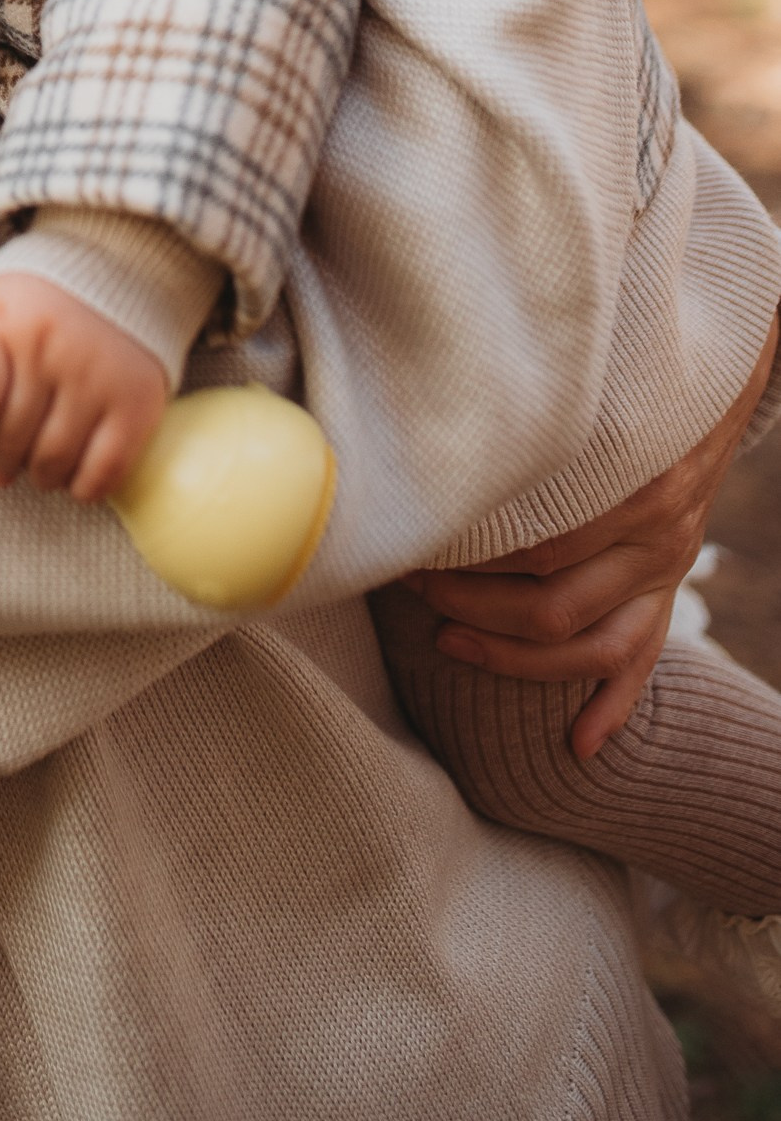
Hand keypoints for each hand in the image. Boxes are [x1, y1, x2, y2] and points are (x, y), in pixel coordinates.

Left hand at [0, 274, 168, 500]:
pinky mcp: (138, 404)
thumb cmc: (41, 309)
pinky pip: (102, 473)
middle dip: (1, 460)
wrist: (119, 275)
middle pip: (10, 442)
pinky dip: (83, 485)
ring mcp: (98, 377)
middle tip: (8, 454)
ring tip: (40, 459)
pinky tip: (77, 469)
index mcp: (6, 322)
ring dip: (41, 475)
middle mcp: (51, 349)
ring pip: (53, 463)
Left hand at [404, 311, 777, 758]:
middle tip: (411, 585)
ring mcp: (665, 572)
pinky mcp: (668, 592)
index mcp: (636, 489)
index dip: (470, 558)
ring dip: (515, 659)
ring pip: (593, 645)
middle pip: (554, 605)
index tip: (412, 542)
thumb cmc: (625, 376)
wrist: (710, 378)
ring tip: (446, 643)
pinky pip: (644, 661)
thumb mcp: (590, 391)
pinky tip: (579, 744)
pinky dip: (612, 706)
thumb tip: (435, 421)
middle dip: (472, 605)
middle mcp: (656, 540)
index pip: (540, 549)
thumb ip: (531, 417)